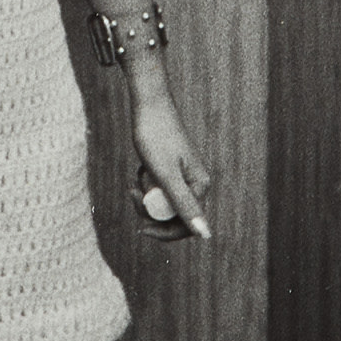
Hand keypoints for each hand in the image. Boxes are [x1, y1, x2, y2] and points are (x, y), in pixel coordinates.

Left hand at [129, 92, 211, 241]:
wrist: (148, 104)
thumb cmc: (155, 136)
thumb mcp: (166, 175)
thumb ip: (186, 206)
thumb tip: (207, 236)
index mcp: (200, 187)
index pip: (186, 226)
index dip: (163, 232)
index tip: (141, 228)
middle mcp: (197, 182)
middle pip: (173, 215)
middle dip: (151, 210)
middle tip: (132, 192)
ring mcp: (185, 175)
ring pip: (163, 202)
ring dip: (146, 196)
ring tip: (136, 177)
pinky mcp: (173, 168)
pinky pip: (159, 188)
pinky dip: (147, 183)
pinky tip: (141, 168)